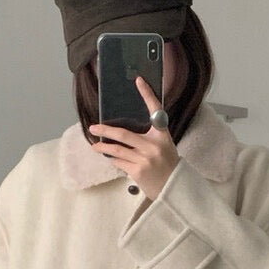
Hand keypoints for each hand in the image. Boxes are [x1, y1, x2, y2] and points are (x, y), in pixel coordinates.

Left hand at [88, 75, 179, 201]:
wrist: (174, 187)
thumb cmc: (167, 164)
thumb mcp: (164, 146)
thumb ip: (149, 136)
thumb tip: (125, 129)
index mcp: (162, 135)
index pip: (155, 110)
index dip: (147, 94)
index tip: (139, 81)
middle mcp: (153, 146)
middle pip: (124, 134)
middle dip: (106, 130)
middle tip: (94, 127)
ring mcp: (145, 159)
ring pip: (117, 150)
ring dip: (103, 147)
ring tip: (95, 146)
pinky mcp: (137, 171)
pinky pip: (119, 162)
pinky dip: (114, 160)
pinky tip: (110, 158)